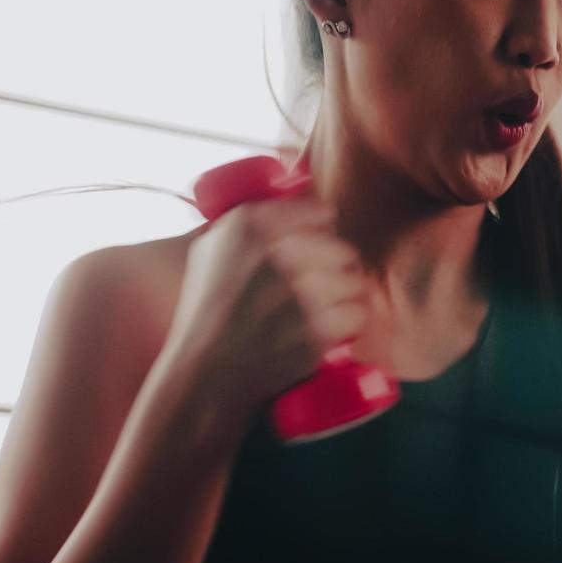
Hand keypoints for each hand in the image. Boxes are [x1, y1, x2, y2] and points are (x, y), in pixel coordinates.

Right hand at [164, 193, 394, 417]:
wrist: (207, 370)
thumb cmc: (205, 308)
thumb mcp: (211, 248)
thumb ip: (248, 219)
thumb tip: (290, 192)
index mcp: (250, 227)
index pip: (320, 212)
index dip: (323, 229)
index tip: (320, 240)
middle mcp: (278, 254)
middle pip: (343, 249)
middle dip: (339, 265)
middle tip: (326, 279)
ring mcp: (302, 294)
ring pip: (355, 282)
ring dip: (347, 294)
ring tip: (330, 305)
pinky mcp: (318, 330)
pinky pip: (356, 314)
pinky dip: (348, 322)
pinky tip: (333, 326)